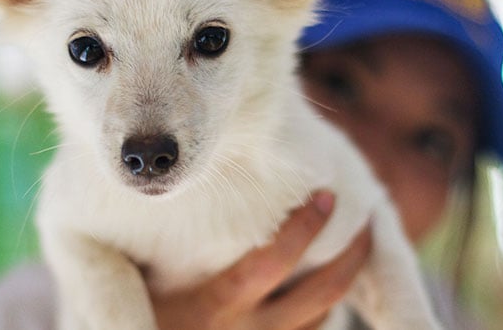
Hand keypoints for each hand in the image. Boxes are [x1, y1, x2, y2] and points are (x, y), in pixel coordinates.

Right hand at [150, 190, 372, 329]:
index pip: (271, 263)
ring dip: (347, 279)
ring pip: (322, 315)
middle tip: (364, 216)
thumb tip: (187, 186)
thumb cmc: (137, 314)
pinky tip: (330, 280)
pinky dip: (326, 307)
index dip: (304, 229)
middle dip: (350, 254)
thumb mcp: (138, 280)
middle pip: (318, 292)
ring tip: (359, 242)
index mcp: (212, 306)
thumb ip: (169, 245)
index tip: (325, 196)